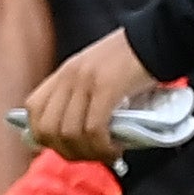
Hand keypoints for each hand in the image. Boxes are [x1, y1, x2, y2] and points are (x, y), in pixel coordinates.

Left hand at [23, 29, 159, 163]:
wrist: (160, 38)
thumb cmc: (137, 58)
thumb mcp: (100, 72)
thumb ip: (88, 94)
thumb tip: (87, 130)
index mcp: (64, 72)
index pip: (33, 109)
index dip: (44, 135)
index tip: (68, 146)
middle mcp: (68, 77)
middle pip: (48, 128)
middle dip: (67, 151)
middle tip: (91, 156)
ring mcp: (85, 82)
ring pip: (69, 133)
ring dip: (88, 152)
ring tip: (107, 154)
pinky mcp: (107, 89)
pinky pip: (94, 128)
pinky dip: (102, 146)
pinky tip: (116, 149)